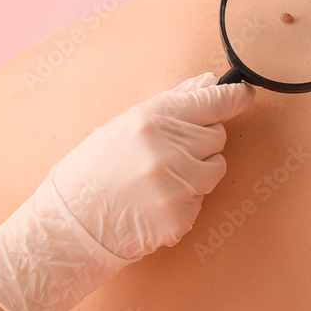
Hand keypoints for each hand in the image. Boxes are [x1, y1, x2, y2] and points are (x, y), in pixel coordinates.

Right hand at [0, 72, 254, 310]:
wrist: (66, 228)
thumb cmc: (89, 172)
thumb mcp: (122, 126)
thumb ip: (171, 103)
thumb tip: (208, 82)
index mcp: (152, 119)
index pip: (213, 102)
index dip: (234, 98)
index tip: (245, 95)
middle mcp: (168, 149)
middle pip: (217, 136)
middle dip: (200, 142)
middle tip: (166, 154)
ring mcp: (176, 185)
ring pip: (216, 168)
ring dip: (197, 172)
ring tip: (159, 180)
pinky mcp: (180, 218)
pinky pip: (201, 201)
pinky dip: (184, 203)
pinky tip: (153, 204)